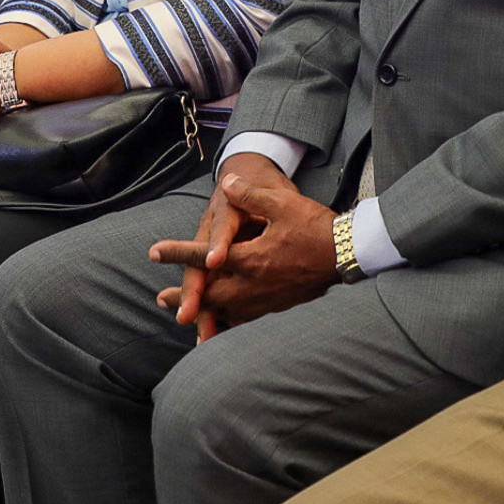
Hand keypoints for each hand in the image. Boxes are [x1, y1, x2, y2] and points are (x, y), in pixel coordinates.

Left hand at [152, 161, 336, 338]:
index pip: (204, 257)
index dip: (177, 253)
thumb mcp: (283, 203)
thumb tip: (226, 183)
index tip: (154, 252)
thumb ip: (251, 195)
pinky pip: (248, 318)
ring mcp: (268, 300)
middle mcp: (255, 285)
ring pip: (227, 311)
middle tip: (160, 298)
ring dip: (205, 311)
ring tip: (187, 316)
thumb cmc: (317, 227)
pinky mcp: (280, 306)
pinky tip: (226, 320)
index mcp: (252, 259)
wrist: (350, 254)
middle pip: (210, 295)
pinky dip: (230, 319)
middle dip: (184, 295)